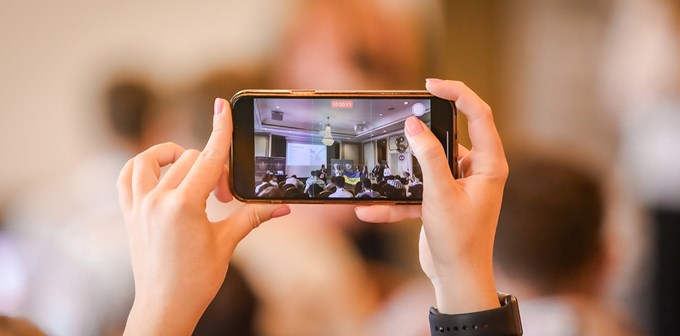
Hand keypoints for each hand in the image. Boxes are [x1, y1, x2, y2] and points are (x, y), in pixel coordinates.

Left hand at [117, 98, 289, 334]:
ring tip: (190, 172)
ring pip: (154, 160)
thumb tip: (283, 206)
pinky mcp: (129, 214)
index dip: (219, 130)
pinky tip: (158, 173)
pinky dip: (142, 167)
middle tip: (224, 197)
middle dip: (213, 170)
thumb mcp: (227, 243)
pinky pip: (127, 177)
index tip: (221, 106)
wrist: (165, 306)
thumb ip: (252, 216)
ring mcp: (139, 206)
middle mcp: (157, 200)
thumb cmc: (196, 280)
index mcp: (184, 205)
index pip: (209, 157)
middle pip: (190, 159)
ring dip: (174, 158)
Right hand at [355, 79, 507, 313]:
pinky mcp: (441, 199)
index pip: (478, 115)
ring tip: (381, 167)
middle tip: (402, 116)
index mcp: (488, 165)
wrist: (456, 280)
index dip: (458, 93)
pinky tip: (371, 209)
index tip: (431, 85)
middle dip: (424, 130)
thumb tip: (413, 125)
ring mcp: (458, 185)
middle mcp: (476, 171)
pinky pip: (416, 191)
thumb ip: (427, 158)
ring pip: (427, 165)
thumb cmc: (459, 241)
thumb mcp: (440, 195)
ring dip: (404, 171)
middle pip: (451, 135)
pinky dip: (396, 200)